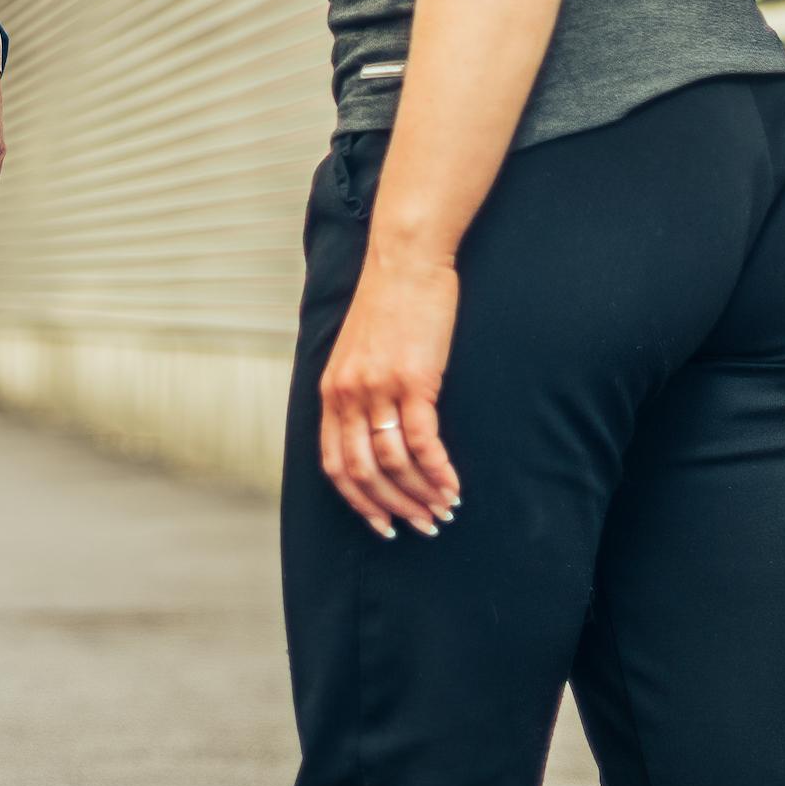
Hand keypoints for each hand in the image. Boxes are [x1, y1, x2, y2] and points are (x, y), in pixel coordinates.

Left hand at [316, 247, 462, 537]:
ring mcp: (379, 388)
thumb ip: (357, 390)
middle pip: (362, 472)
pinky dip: (439, 471)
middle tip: (422, 526)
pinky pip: (423, 441)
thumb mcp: (356, 351)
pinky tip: (454, 486)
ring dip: (420, 494)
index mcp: (331, 391)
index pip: (334, 464)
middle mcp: (348, 395)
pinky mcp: (413, 380)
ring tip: (445, 509)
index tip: (382, 525)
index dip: (358, 501)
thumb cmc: (387, 303)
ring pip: (394, 462)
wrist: (405, 259)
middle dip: (393, 508)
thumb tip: (370, 429)